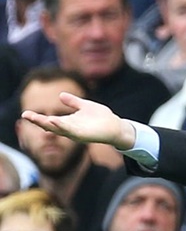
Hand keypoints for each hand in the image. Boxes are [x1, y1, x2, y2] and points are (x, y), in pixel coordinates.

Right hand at [20, 92, 135, 149]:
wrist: (116, 126)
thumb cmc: (101, 117)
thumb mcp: (85, 106)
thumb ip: (73, 102)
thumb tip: (60, 95)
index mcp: (68, 122)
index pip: (49, 120)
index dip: (38, 118)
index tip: (25, 113)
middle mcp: (70, 129)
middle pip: (50, 126)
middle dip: (38, 121)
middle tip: (26, 115)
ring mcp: (76, 133)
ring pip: (60, 130)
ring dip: (49, 125)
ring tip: (39, 119)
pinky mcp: (84, 135)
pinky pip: (71, 131)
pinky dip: (63, 127)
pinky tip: (55, 121)